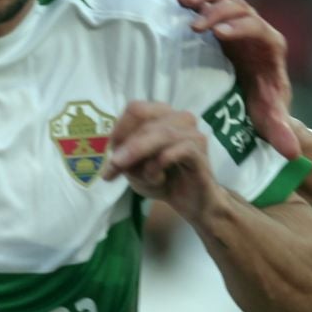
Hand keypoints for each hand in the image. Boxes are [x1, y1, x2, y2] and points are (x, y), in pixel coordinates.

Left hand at [102, 101, 217, 219]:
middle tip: (114, 171)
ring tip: (143, 177)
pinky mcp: (199, 152)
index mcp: (162, 114)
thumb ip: (123, 157)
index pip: (136, 109)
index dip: (119, 131)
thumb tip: (115, 157)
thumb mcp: (134, 168)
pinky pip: (176, 151)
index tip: (112, 156)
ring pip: (161, 135)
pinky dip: (159, 165)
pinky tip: (158, 178)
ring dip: (143, 159)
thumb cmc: (163, 179)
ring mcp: (192, 133)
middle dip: (127, 150)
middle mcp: (179, 118)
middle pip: (145, 124)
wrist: (191, 202)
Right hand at [177, 0, 299, 159]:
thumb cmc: (265, 109)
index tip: (219, 34)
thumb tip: (291, 152)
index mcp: (271, 47)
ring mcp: (239, 24)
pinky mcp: (223, 23)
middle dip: (217, 14)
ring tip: (185, 3)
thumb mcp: (270, 120)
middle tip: (194, 27)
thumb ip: (280, 132)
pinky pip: (213, 1)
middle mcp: (257, 30)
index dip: (240, 27)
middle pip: (240, 8)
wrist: (258, 99)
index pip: (258, 28)